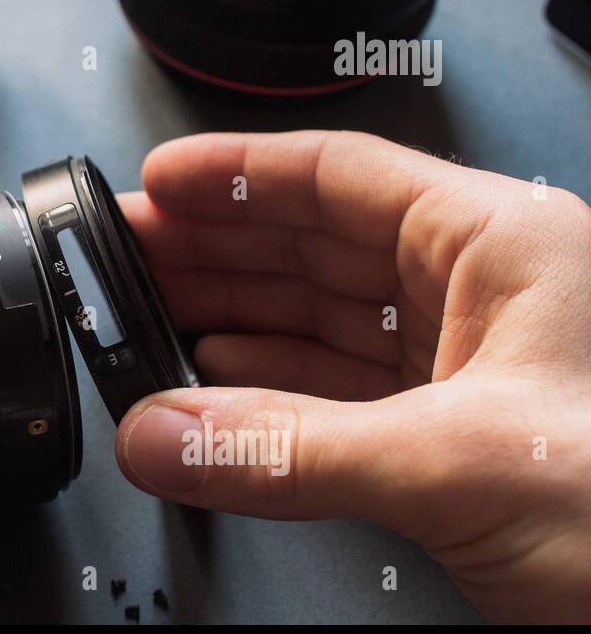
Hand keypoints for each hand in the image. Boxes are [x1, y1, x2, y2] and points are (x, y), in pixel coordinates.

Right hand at [116, 130, 590, 622]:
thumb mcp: (462, 461)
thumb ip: (291, 449)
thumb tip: (166, 434)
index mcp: (503, 246)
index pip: (342, 176)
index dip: (239, 172)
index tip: (162, 177)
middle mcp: (484, 295)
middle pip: (318, 243)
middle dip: (218, 245)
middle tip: (130, 250)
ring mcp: (471, 366)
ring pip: (324, 318)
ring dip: (234, 317)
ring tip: (154, 313)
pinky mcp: (459, 436)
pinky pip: (338, 390)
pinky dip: (270, 388)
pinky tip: (220, 383)